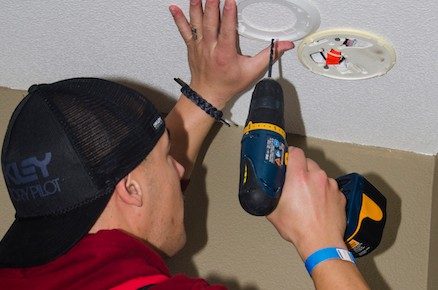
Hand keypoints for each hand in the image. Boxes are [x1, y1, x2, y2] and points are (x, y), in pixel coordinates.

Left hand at [169, 0, 293, 108]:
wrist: (208, 94)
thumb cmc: (228, 83)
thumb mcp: (252, 71)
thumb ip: (269, 55)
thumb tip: (284, 45)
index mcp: (225, 54)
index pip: (227, 30)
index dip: (228, 14)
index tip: (230, 1)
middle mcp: (210, 49)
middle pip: (210, 22)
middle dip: (212, 5)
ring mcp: (199, 46)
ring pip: (196, 23)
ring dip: (196, 7)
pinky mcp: (191, 46)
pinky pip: (184, 30)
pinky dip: (178, 19)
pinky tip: (174, 8)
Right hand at [267, 147, 347, 259]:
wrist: (321, 243)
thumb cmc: (298, 228)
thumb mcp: (273, 212)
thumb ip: (270, 196)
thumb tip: (265, 192)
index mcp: (298, 177)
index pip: (296, 152)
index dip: (290, 154)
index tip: (286, 159)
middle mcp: (316, 177)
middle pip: (308, 162)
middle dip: (301, 169)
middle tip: (294, 182)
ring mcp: (330, 185)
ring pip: (320, 175)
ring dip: (313, 181)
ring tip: (308, 197)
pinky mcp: (340, 195)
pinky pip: (330, 187)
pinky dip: (324, 192)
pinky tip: (318, 204)